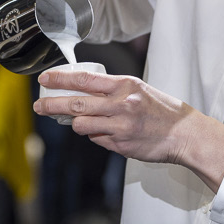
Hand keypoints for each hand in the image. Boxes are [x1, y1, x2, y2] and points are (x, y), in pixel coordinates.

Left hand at [34, 69, 223, 190]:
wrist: (184, 134)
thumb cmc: (162, 110)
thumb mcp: (138, 90)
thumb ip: (112, 91)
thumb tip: (83, 95)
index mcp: (124, 86)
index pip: (84, 79)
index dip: (60, 79)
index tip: (44, 79)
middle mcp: (121, 105)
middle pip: (76, 103)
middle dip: (52, 105)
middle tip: (39, 106)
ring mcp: (120, 126)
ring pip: (82, 125)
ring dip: (76, 124)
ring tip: (80, 122)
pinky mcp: (121, 145)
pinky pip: (97, 140)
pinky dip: (96, 136)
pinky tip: (108, 133)